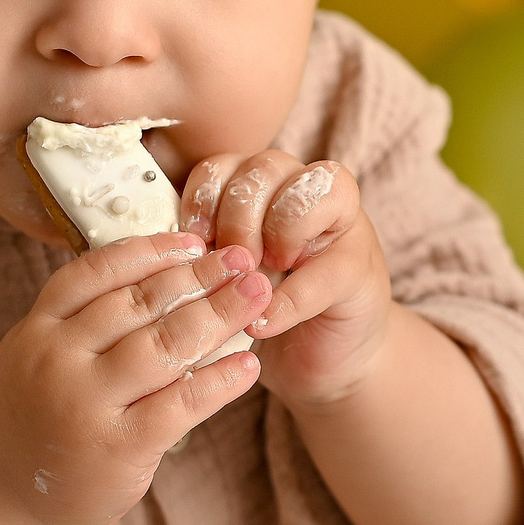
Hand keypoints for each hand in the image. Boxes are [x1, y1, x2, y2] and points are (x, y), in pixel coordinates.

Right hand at [0, 231, 267, 524]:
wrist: (5, 506)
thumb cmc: (33, 423)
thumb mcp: (32, 359)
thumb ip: (76, 322)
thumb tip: (151, 274)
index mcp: (36, 330)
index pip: (97, 272)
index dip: (151, 251)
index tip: (194, 242)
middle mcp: (57, 361)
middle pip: (140, 303)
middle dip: (200, 276)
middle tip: (243, 260)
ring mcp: (87, 405)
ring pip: (166, 345)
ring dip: (220, 314)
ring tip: (256, 295)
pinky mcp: (120, 447)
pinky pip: (182, 402)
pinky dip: (220, 380)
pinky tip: (249, 364)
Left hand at [181, 151, 388, 408]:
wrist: (318, 360)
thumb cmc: (256, 315)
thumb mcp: (220, 277)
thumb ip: (202, 251)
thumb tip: (164, 246)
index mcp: (259, 190)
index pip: (225, 164)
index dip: (203, 197)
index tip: (193, 240)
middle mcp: (302, 193)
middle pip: (265, 167)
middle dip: (237, 216)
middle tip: (226, 265)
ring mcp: (340, 225)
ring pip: (311, 188)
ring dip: (275, 233)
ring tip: (257, 284)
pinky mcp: (359, 268)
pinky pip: (328, 266)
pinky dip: (291, 297)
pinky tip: (267, 322)